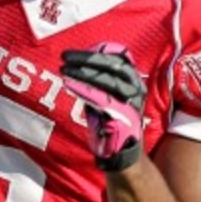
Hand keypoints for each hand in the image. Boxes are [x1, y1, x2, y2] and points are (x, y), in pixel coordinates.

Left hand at [60, 42, 146, 171]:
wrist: (120, 152)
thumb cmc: (108, 121)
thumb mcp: (104, 95)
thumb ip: (96, 79)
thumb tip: (78, 60)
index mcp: (134, 80)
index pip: (121, 57)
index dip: (100, 50)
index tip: (80, 50)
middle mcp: (136, 89)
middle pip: (113, 66)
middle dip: (87, 58)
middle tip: (65, 56)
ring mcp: (131, 103)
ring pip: (106, 80)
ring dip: (82, 72)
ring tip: (64, 68)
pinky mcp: (122, 116)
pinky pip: (100, 98)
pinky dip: (83, 89)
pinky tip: (68, 83)